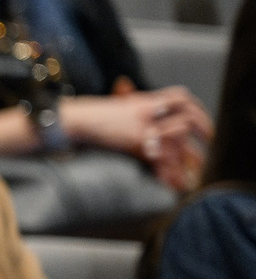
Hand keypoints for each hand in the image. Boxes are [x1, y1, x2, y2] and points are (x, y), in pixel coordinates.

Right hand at [65, 83, 209, 190]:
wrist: (73, 120)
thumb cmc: (91, 117)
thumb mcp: (119, 108)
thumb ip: (139, 112)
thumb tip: (156, 125)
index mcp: (145, 101)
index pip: (182, 98)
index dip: (196, 109)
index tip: (199, 123)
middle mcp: (148, 111)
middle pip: (186, 117)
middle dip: (202, 130)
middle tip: (206, 144)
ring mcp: (144, 126)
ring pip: (178, 139)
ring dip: (186, 158)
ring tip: (190, 172)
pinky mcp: (137, 142)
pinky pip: (161, 157)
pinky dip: (167, 171)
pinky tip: (171, 181)